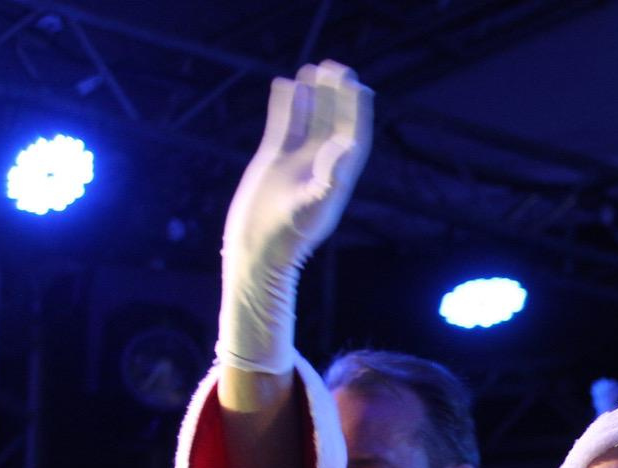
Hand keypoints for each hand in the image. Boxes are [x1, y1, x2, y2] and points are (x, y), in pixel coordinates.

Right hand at [218, 61, 372, 372]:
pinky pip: (282, 126)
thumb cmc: (287, 236)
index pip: (351, 137)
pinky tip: (286, 85)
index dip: (356, 112)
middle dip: (336, 97)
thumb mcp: (311, 207)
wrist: (257, 249)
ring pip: (307, 122)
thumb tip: (346, 147)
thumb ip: (330, 179)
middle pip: (332, 124)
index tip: (359, 87)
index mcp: (336, 177)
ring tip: (315, 70)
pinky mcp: (273, 161)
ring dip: (313, 97)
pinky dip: (284, 107)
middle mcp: (319, 167)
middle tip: (339, 68)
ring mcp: (295, 162)